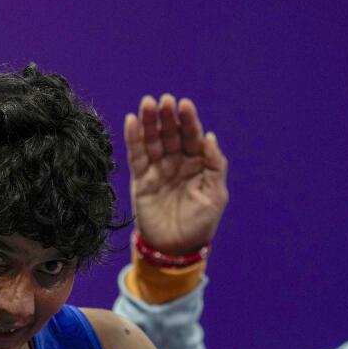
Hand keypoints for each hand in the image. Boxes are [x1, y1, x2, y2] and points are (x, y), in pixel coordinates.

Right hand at [125, 94, 227, 255]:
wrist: (175, 248)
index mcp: (197, 163)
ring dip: (149, 121)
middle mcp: (177, 162)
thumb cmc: (200, 223)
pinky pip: (136, 156)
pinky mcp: (141, 179)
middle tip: (164, 100)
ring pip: (152, 140)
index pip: (192, 136)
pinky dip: (133, 139)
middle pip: (170, 133)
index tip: (184, 105)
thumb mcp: (216, 194)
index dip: (188, 120)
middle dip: (167, 116)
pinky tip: (131, 122)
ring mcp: (158, 169)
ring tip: (147, 104)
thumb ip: (214, 165)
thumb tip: (210, 138)